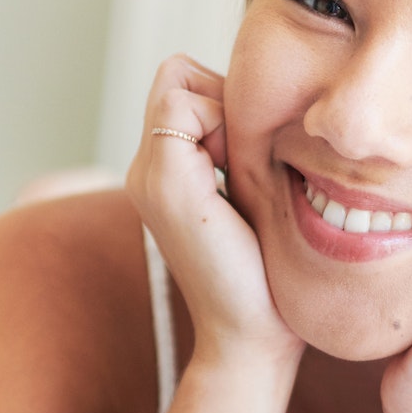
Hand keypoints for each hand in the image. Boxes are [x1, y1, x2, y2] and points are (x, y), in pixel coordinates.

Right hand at [125, 54, 303, 370]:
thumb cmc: (267, 274)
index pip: (184, 86)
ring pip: (179, 84)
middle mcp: (144, 169)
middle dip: (223, 99)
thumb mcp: (252, 196)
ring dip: (225, 114)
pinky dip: (223, 125)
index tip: (253, 155)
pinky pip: (184, 106)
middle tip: (250, 160)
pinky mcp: (165, 183)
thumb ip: (239, 151)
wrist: (252, 336)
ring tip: (245, 173)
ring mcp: (148, 175)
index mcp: (164, 173)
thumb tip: (261, 101)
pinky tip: (241, 178)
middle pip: (179, 76)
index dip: (225, 101)